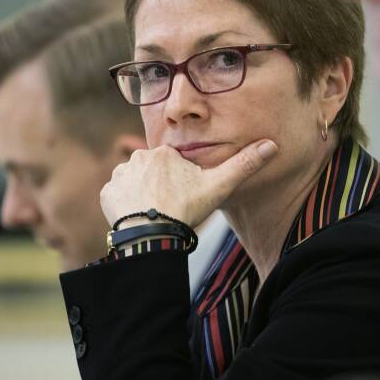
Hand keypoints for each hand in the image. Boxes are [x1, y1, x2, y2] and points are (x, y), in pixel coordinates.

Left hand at [101, 139, 278, 228]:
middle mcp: (139, 158)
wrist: (153, 234)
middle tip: (171, 208)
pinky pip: (118, 196)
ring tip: (156, 214)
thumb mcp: (219, 186)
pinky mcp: (107, 193)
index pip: (173, 164)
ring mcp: (120, 175)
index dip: (181, 182)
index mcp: (164, 153)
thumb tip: (272, 145)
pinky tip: (140, 217)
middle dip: (161, 188)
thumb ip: (244, 165)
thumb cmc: (186, 209)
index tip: (184, 198)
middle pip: (154, 172)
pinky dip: (127, 205)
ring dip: (143, 195)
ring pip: (135, 183)